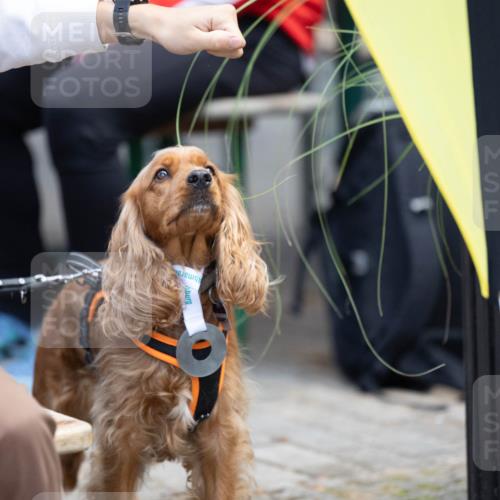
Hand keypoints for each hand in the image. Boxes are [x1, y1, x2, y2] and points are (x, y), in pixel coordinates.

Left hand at [97, 2, 245, 58]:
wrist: (161, 24)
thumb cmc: (174, 32)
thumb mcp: (195, 41)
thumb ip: (218, 42)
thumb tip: (239, 43)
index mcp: (224, 14)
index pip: (239, 42)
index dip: (222, 49)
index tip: (206, 43)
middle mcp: (228, 13)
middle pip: (236, 44)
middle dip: (219, 49)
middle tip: (201, 42)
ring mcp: (225, 18)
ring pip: (232, 45)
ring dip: (216, 48)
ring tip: (200, 39)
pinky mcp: (221, 24)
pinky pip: (226, 43)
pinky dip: (214, 45)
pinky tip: (203, 39)